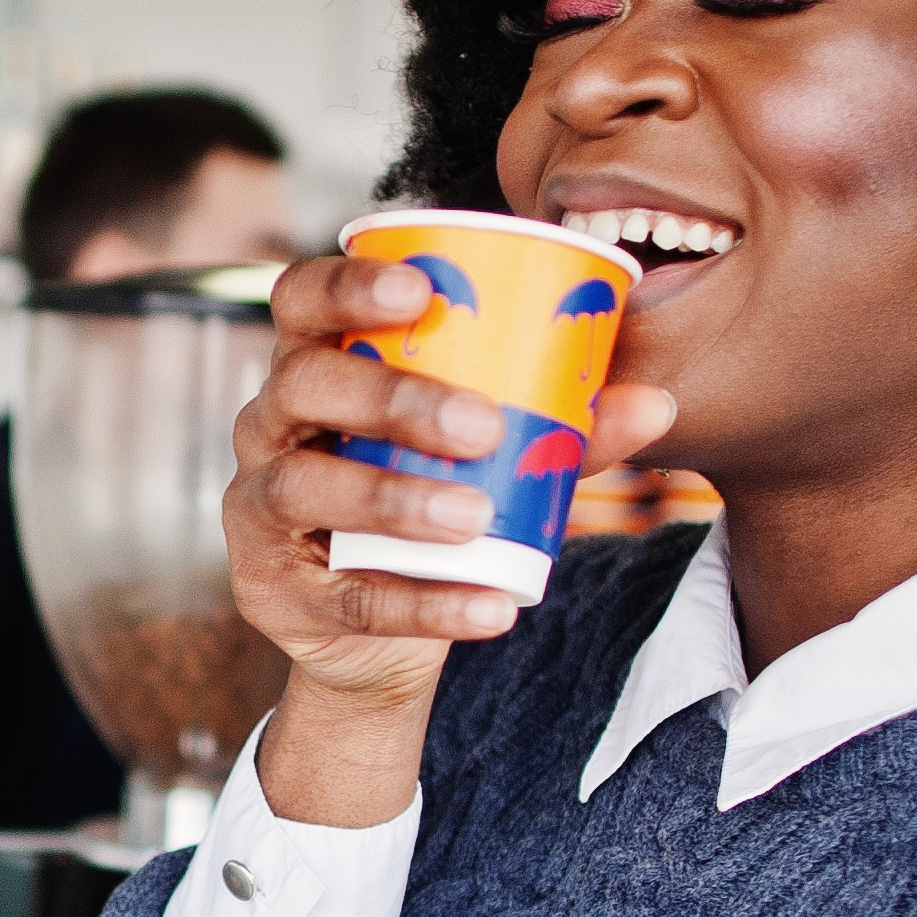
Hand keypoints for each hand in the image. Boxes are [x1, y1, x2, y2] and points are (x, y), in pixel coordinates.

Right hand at [229, 254, 678, 825]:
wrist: (376, 633)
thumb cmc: (428, 503)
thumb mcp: (490, 457)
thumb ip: (559, 428)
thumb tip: (658, 404)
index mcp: (317, 364)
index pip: (301, 298)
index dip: (345, 284)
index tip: (419, 291)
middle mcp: (270, 423)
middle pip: (304, 384)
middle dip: (392, 398)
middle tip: (481, 425)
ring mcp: (259, 507)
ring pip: (305, 487)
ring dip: (395, 498)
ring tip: (477, 515)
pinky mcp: (271, 588)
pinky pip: (344, 594)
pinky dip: (425, 604)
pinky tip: (492, 607)